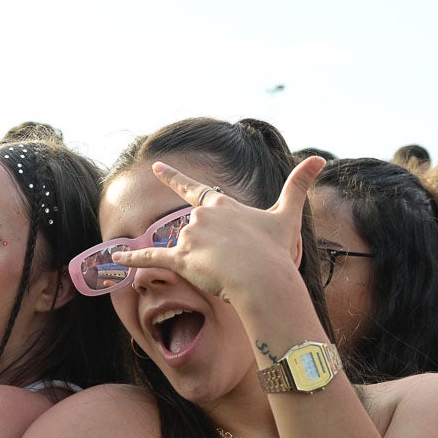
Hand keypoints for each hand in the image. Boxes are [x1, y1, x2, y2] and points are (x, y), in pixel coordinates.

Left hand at [111, 157, 323, 305]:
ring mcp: (189, 236)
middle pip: (194, 232)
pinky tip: (116, 258)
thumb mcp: (287, 216)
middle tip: (232, 263)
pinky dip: (133, 258)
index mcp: (221, 204)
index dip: (174, 179)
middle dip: (207, 249)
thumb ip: (298, 186)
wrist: (263, 277)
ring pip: (185, 249)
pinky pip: (151, 258)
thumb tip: (322, 159)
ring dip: (200, 263)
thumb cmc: (275, 250)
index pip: (193, 189)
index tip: (156, 168)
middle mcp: (200, 215)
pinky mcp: (181, 259)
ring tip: (225, 273)